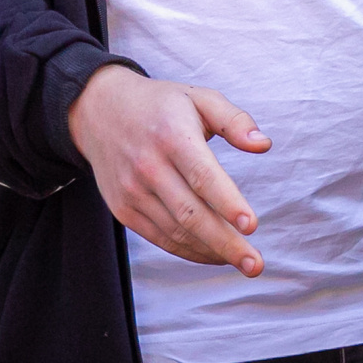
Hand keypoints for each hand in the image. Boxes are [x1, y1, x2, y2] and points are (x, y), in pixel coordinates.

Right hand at [66, 64, 272, 273]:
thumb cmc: (160, 105)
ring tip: (244, 262)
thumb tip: (263, 144)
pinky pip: (160, 238)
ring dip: (212, 252)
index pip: (202, 176)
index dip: (227, 203)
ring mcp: (132, 191)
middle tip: (255, 265)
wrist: (99, 111)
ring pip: (176, 232)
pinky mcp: (123, 208)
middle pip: (190, 214)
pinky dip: (189, 251)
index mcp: (172, 135)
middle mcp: (148, 166)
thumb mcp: (199, 97)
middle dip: (226, 243)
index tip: (251, 226)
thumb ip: (234, 120)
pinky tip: (214, 254)